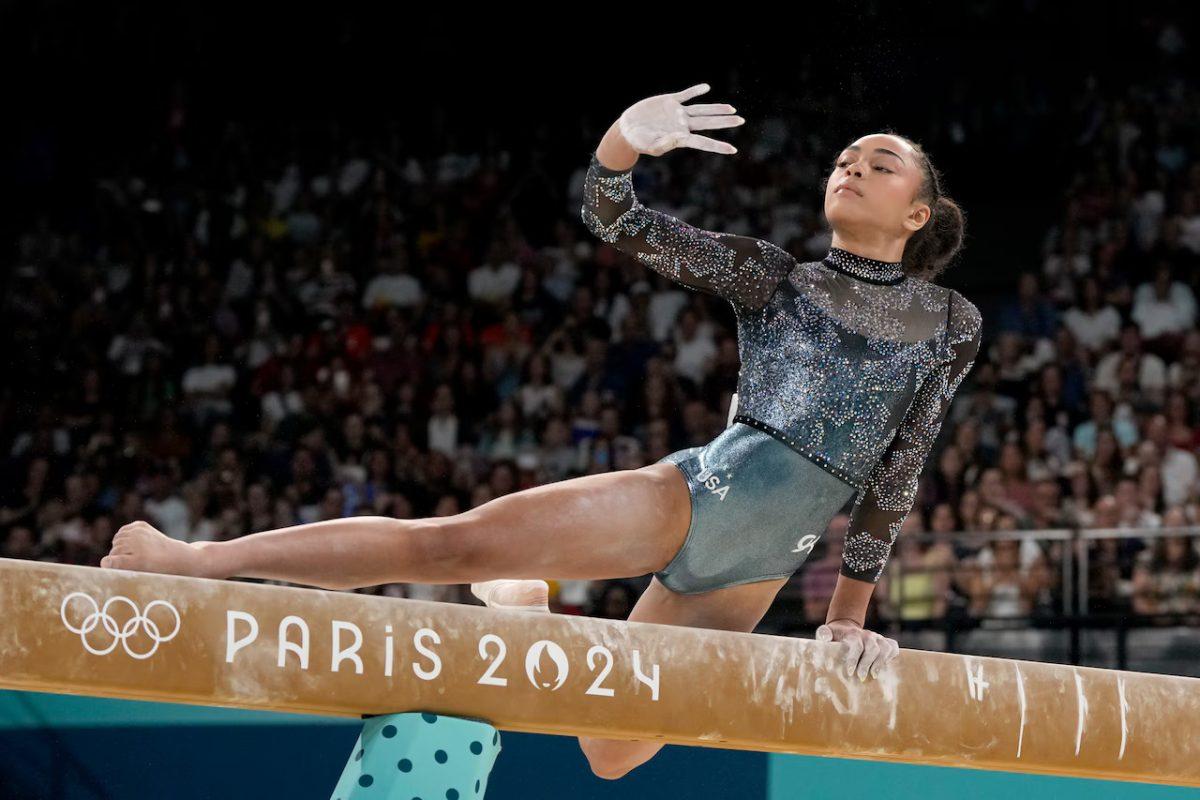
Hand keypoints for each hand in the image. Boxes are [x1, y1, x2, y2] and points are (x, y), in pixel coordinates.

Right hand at [102, 520, 210, 578]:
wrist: (177, 556)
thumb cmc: (157, 570)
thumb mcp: (140, 572)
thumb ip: (121, 567)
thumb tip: (104, 562)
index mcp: (138, 559)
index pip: (111, 561)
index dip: (109, 565)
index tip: (107, 566)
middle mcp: (137, 542)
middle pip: (113, 551)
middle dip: (119, 558)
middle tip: (135, 563)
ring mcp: (139, 531)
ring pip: (117, 541)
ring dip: (122, 547)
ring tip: (136, 553)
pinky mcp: (140, 524)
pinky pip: (123, 531)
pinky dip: (126, 537)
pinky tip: (136, 544)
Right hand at [618, 83, 743, 156]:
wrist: (627, 129)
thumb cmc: (638, 142)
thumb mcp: (651, 146)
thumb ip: (666, 143)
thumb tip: (682, 137)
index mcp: (680, 138)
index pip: (703, 142)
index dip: (718, 146)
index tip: (733, 150)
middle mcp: (682, 125)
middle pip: (708, 123)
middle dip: (725, 122)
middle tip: (741, 120)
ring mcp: (677, 113)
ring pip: (701, 110)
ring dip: (716, 108)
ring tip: (732, 108)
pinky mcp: (669, 101)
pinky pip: (685, 95)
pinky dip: (695, 91)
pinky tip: (706, 88)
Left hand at [815, 619, 899, 680]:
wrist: (845, 627)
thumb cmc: (834, 636)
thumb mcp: (826, 634)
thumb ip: (824, 635)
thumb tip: (824, 638)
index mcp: (853, 634)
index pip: (856, 646)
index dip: (853, 659)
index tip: (849, 672)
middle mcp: (867, 634)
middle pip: (872, 649)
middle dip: (867, 664)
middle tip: (861, 678)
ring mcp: (878, 637)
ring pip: (884, 648)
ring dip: (881, 662)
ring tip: (874, 676)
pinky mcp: (885, 641)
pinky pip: (893, 647)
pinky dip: (892, 656)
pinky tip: (887, 667)